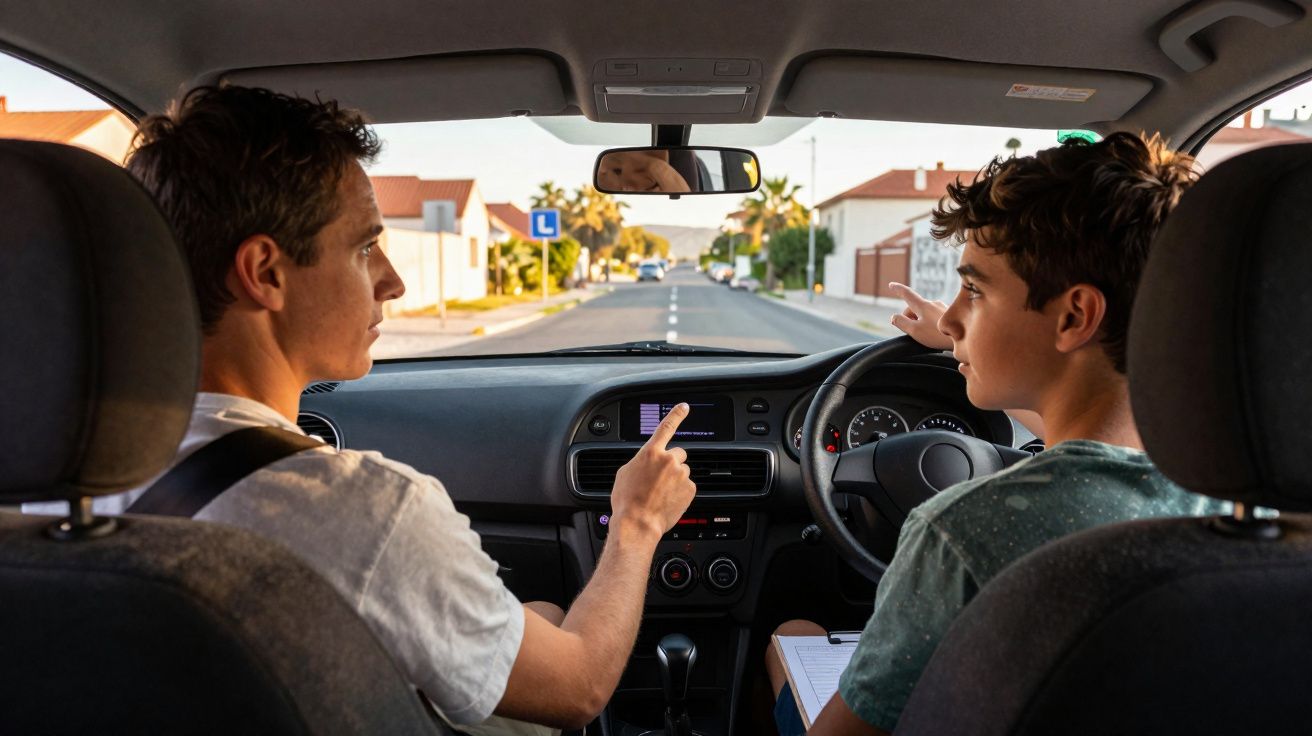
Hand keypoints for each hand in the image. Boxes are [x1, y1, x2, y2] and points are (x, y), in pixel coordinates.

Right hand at [609, 403, 696, 540]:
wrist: (638, 523)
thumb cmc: (627, 500)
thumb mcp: (626, 473)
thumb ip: (641, 461)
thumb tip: (647, 462)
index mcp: (650, 452)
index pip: (666, 427)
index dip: (676, 414)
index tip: (684, 407)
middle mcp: (668, 460)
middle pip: (677, 454)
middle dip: (671, 463)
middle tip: (660, 479)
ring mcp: (681, 474)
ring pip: (682, 472)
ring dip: (675, 479)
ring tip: (661, 494)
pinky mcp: (690, 489)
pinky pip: (687, 486)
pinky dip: (680, 492)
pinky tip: (667, 501)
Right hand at [888, 282, 951, 349]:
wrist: (964, 337)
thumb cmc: (938, 335)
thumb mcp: (914, 331)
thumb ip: (901, 322)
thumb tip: (893, 317)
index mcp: (923, 305)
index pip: (907, 294)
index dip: (898, 289)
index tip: (892, 285)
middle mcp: (933, 303)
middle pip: (915, 307)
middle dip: (909, 317)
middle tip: (911, 332)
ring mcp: (942, 308)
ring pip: (925, 313)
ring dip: (920, 321)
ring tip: (927, 335)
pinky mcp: (950, 315)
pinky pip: (934, 317)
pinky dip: (931, 324)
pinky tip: (936, 334)